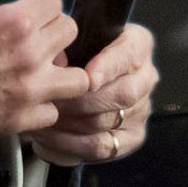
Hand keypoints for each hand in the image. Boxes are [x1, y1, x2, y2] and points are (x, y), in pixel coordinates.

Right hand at [0, 0, 92, 146]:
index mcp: (14, 22)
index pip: (55, 0)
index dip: (40, 1)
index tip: (27, 9)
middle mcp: (28, 56)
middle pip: (69, 31)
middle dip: (52, 29)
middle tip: (32, 36)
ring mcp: (27, 91)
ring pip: (77, 77)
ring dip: (61, 69)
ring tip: (41, 67)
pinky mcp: (18, 120)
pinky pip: (54, 111)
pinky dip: (44, 104)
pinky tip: (26, 96)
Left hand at [25, 24, 157, 165]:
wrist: (83, 78)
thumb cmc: (78, 53)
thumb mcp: (77, 38)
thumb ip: (70, 44)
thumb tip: (56, 61)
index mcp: (138, 44)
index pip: (129, 54)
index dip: (108, 67)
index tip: (87, 77)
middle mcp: (145, 78)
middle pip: (122, 93)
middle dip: (82, 101)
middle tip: (51, 101)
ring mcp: (141, 109)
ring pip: (108, 121)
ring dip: (71, 123)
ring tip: (42, 118)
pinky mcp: (132, 137)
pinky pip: (102, 147)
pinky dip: (71, 144)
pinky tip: (48, 138)